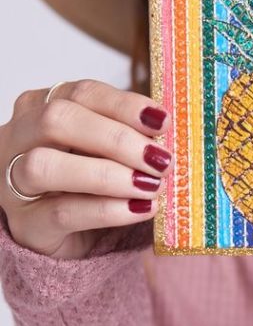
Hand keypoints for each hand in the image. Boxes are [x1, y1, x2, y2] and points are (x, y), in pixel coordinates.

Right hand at [0, 80, 171, 258]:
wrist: (68, 232)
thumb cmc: (89, 179)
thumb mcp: (106, 148)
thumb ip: (127, 134)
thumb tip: (165, 134)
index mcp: (43, 106)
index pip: (82, 93)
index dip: (124, 105)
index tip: (163, 122)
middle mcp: (19, 137)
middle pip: (58, 120)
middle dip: (117, 139)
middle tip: (161, 160)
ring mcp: (13, 180)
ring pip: (47, 166)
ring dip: (109, 175)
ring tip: (152, 186)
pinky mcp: (25, 223)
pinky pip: (62, 212)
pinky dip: (108, 210)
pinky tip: (141, 209)